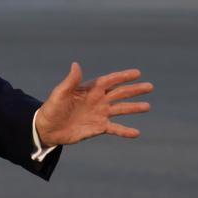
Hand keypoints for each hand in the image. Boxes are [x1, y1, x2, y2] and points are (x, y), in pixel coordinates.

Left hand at [36, 62, 151, 146]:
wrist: (47, 128)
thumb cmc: (52, 108)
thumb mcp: (60, 93)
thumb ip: (71, 81)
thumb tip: (76, 64)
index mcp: (90, 89)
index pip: (110, 81)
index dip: (123, 76)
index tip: (137, 73)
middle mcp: (98, 100)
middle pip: (120, 93)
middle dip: (134, 90)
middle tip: (150, 86)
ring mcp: (100, 114)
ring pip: (121, 109)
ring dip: (134, 108)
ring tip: (148, 106)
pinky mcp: (98, 128)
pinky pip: (115, 128)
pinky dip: (125, 131)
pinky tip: (137, 133)